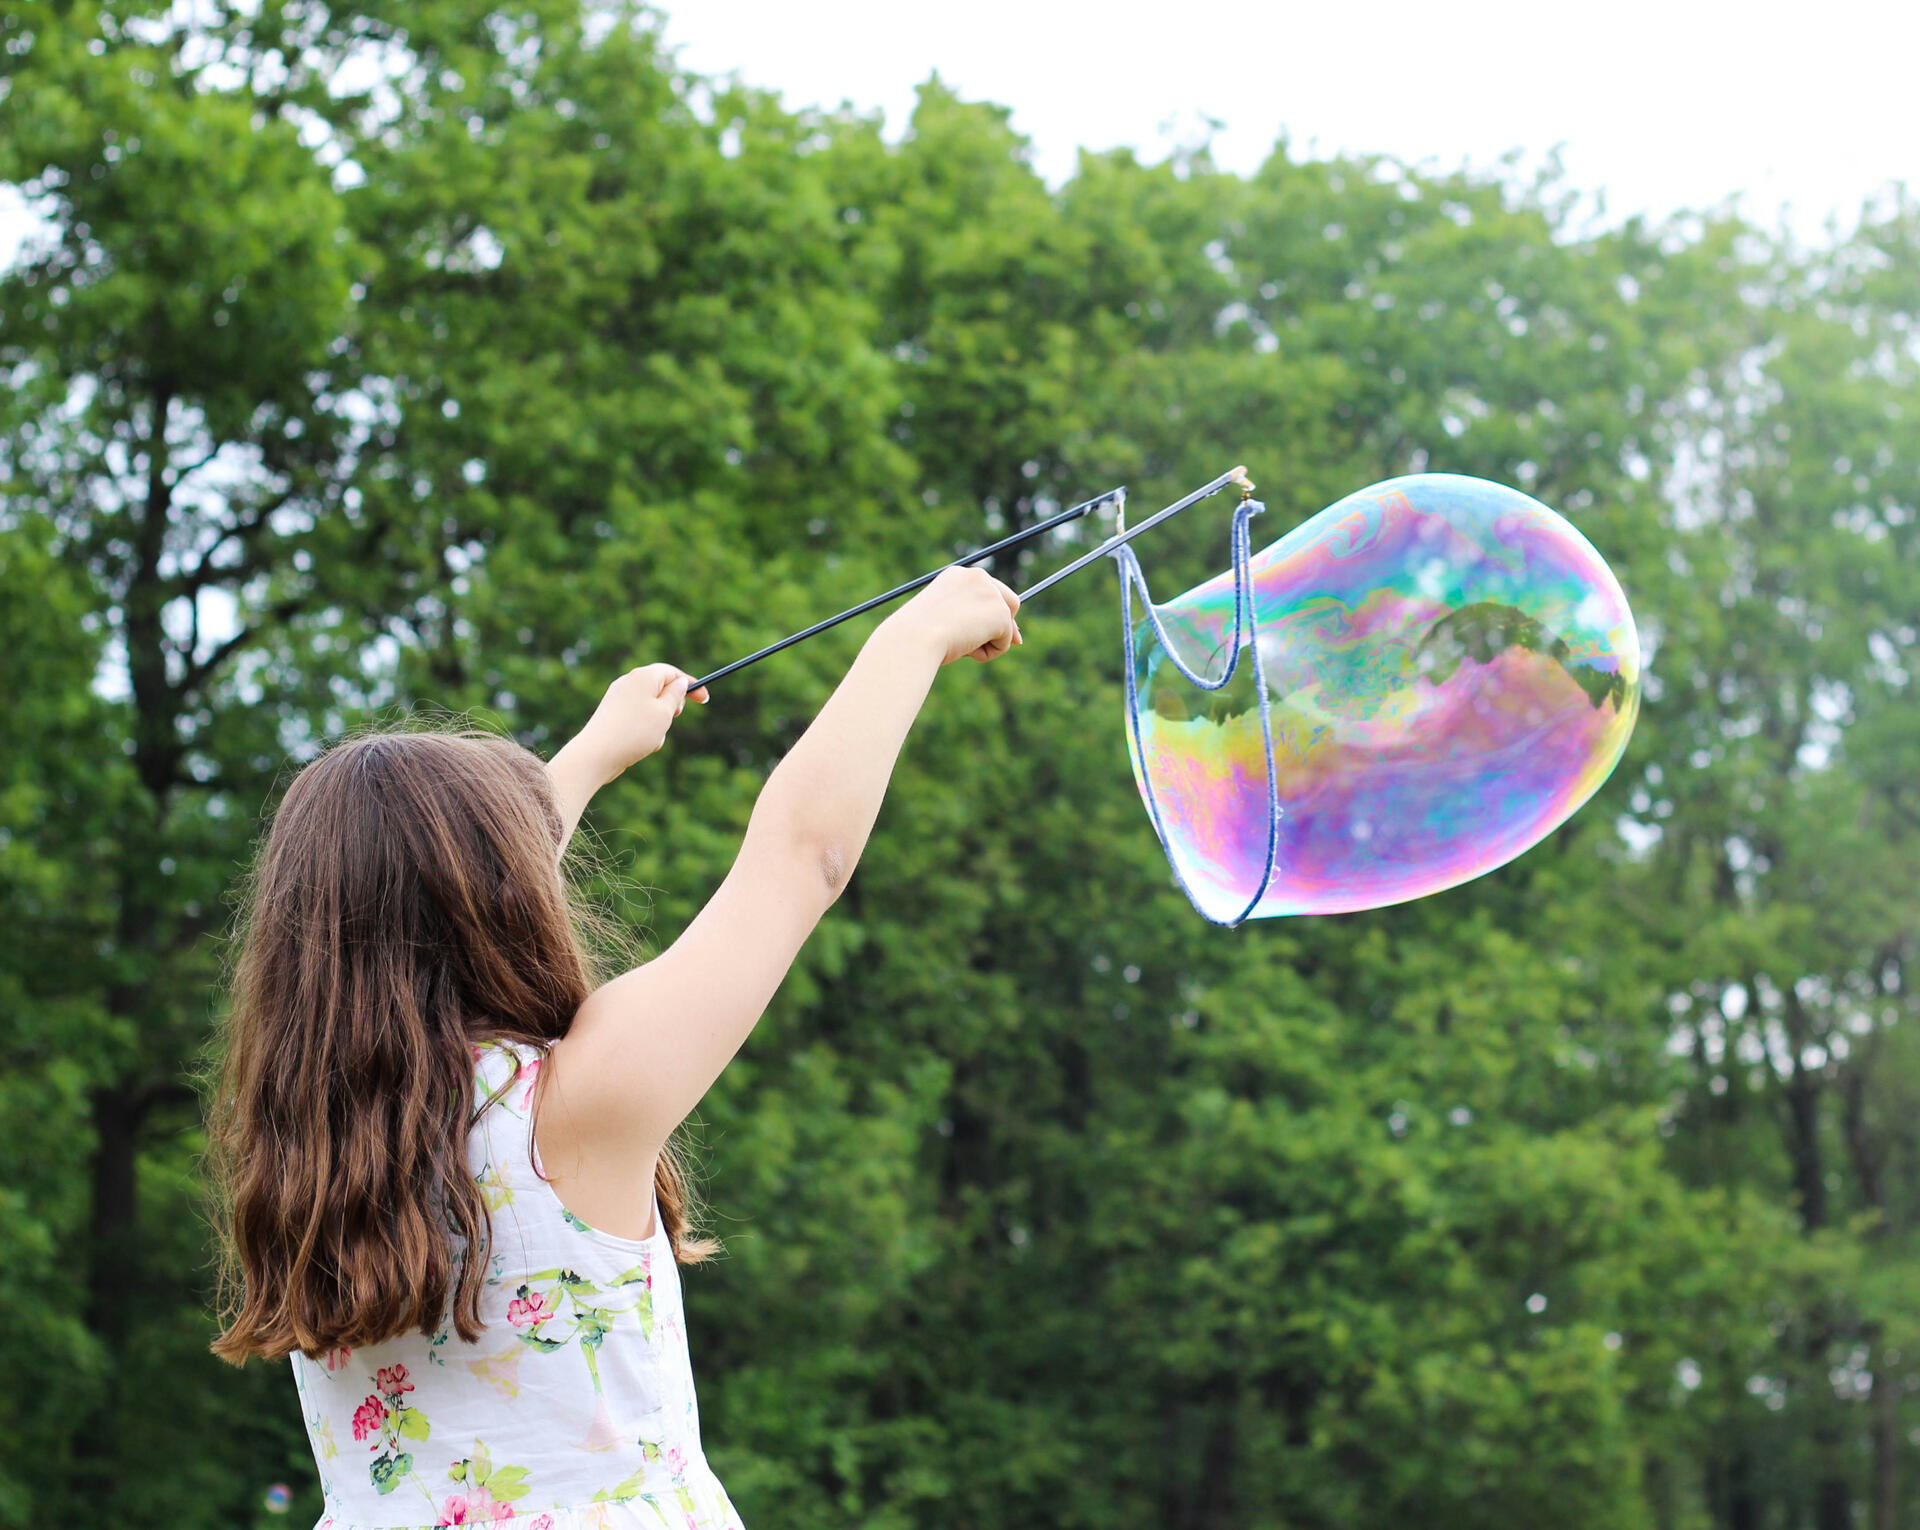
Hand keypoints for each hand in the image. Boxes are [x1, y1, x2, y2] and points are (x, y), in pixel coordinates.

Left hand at [565, 663, 708, 785]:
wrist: (597, 754)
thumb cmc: (634, 732)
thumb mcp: (665, 712)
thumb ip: (676, 695)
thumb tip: (679, 683)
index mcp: (643, 676)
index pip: (672, 673)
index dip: (691, 685)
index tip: (705, 700)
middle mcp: (628, 682)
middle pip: (660, 688)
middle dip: (672, 705)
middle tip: (673, 718)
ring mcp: (618, 698)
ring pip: (650, 707)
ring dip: (658, 722)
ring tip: (652, 738)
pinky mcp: (612, 714)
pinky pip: (637, 718)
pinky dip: (644, 730)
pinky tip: (639, 745)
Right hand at [891, 565, 1022, 666]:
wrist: (914, 637)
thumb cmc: (919, 636)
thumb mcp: (943, 622)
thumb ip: (969, 620)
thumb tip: (1000, 633)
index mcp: (958, 575)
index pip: (988, 590)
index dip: (992, 612)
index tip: (993, 629)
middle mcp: (977, 577)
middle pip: (1009, 601)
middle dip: (1009, 624)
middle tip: (1014, 642)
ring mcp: (991, 593)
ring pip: (1007, 625)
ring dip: (990, 642)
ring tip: (962, 648)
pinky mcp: (1000, 613)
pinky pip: (1004, 643)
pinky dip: (988, 654)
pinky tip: (966, 650)